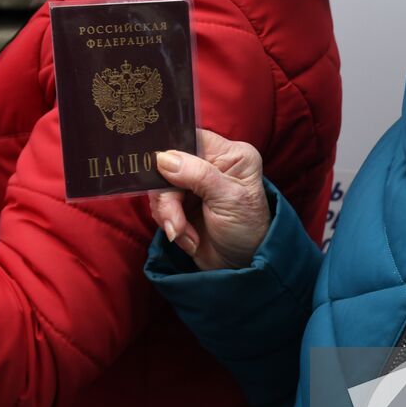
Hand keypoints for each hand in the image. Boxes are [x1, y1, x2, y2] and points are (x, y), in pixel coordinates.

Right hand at [148, 129, 269, 269]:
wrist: (243, 268)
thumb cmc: (247, 230)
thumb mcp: (229, 199)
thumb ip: (198, 175)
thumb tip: (163, 157)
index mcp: (230, 154)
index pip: (192, 138)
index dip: (172, 151)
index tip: (158, 169)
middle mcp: (210, 165)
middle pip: (168, 165)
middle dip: (169, 199)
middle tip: (176, 224)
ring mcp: (193, 185)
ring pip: (160, 188)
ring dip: (169, 215)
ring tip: (184, 234)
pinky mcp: (181, 205)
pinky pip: (160, 206)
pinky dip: (169, 225)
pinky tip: (186, 238)